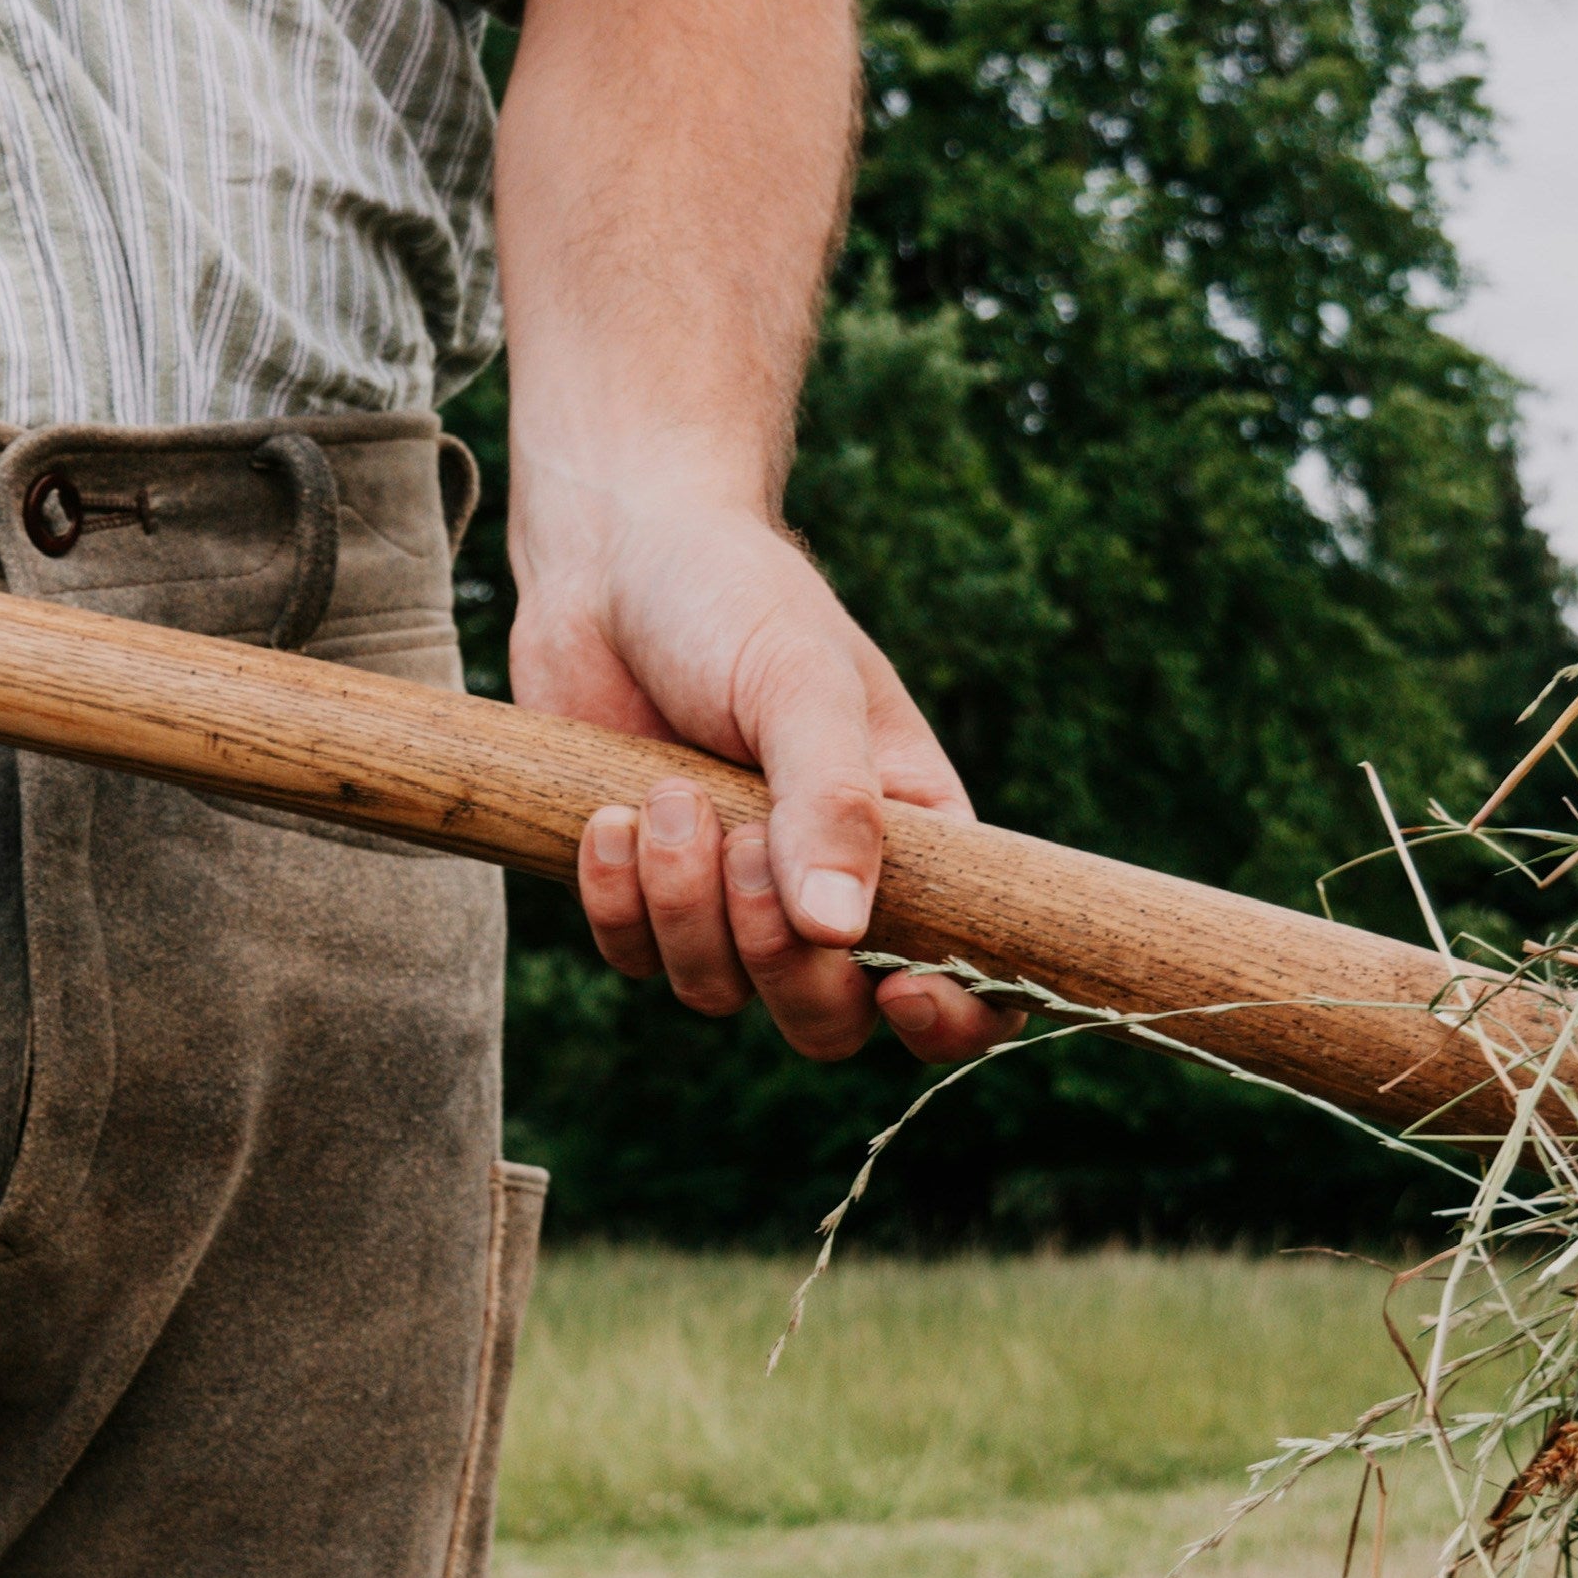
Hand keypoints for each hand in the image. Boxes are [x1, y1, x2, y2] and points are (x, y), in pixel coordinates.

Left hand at [507, 470, 1015, 1064]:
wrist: (609, 556)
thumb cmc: (732, 600)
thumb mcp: (801, 685)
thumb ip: (831, 804)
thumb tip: (840, 934)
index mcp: (912, 840)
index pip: (970, 977)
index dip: (951, 1020)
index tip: (899, 988)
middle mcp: (828, 887)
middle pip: (828, 1020)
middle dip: (779, 959)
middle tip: (737, 845)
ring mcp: (731, 900)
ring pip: (722, 995)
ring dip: (686, 909)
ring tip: (666, 794)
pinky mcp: (643, 895)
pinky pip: (635, 959)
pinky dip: (617, 901)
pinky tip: (607, 816)